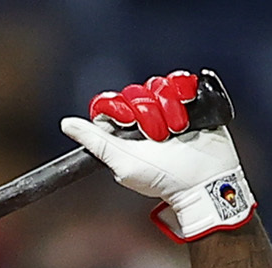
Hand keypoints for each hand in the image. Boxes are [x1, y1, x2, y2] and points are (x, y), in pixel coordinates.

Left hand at [60, 71, 253, 241]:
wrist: (205, 181)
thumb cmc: (163, 179)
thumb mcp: (122, 162)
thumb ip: (95, 141)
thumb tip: (67, 124)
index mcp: (126, 130)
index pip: (116, 101)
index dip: (123, 109)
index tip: (131, 123)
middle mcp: (147, 117)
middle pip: (139, 92)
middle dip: (149, 113)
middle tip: (159, 137)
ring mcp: (169, 109)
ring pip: (161, 85)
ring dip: (169, 108)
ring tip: (176, 131)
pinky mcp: (192, 102)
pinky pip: (183, 81)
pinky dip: (185, 94)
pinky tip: (187, 116)